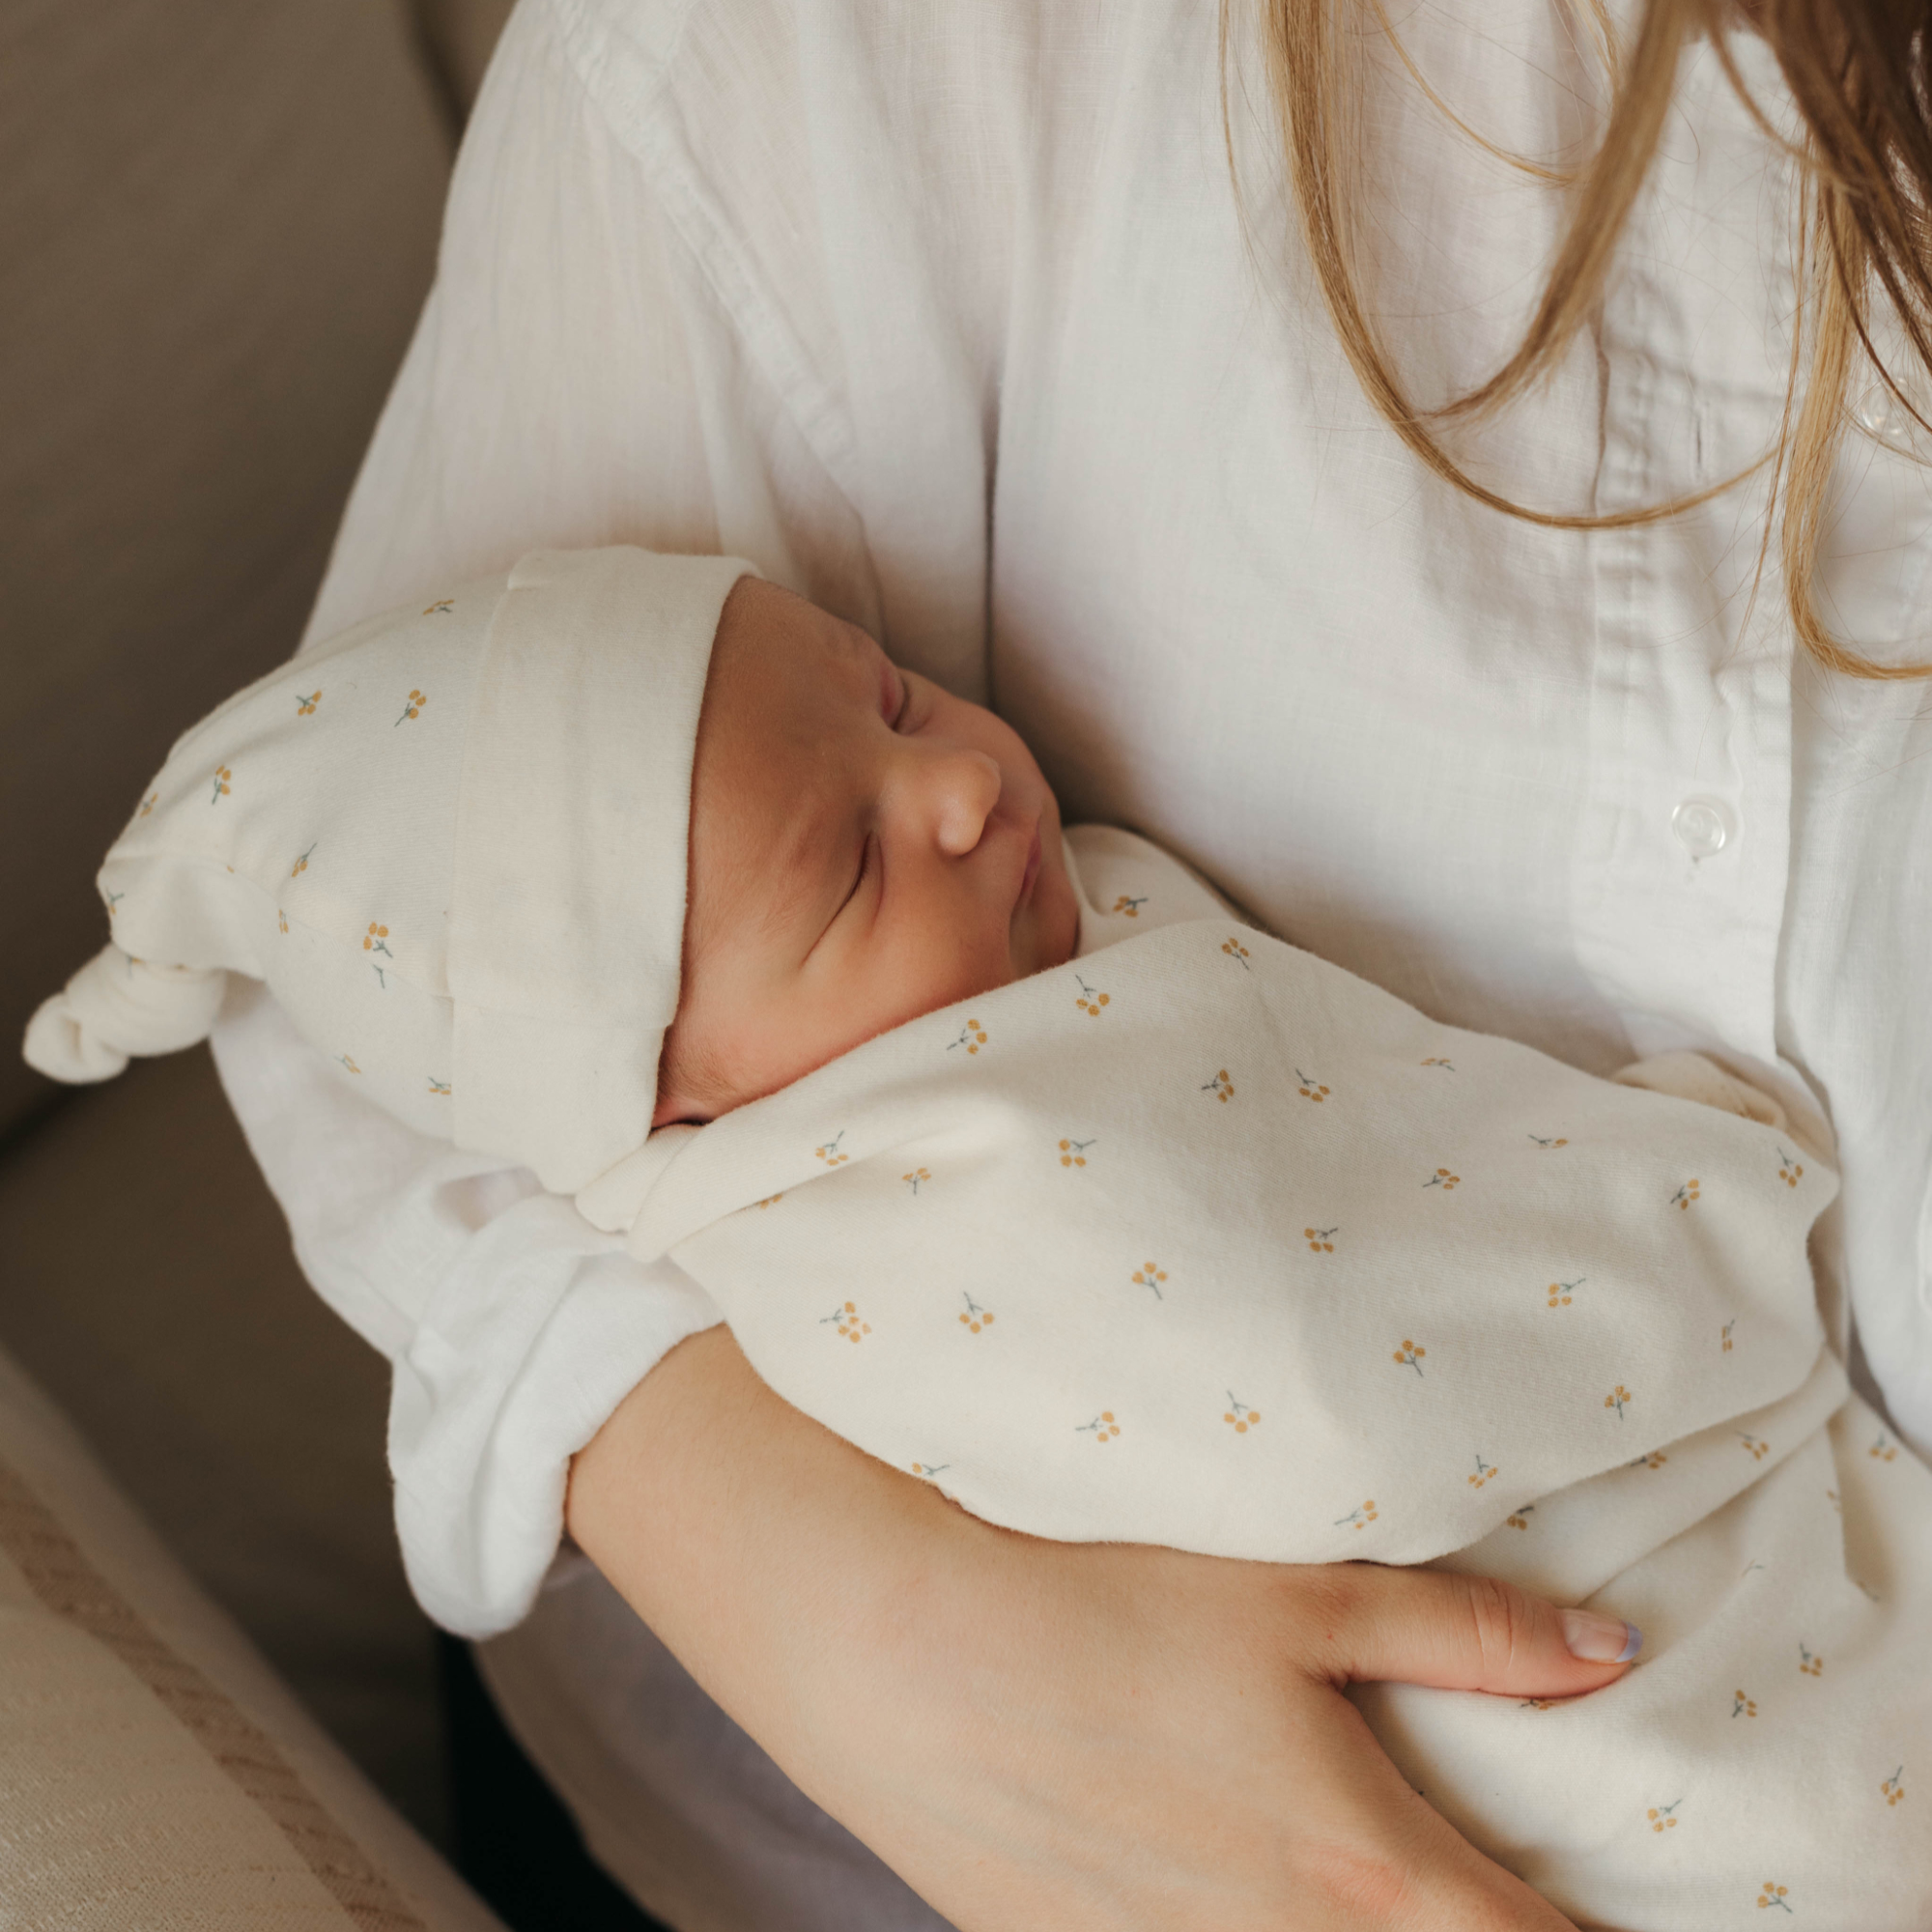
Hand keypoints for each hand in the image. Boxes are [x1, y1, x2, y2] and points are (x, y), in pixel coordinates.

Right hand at [569, 1328, 1626, 1929]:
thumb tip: (1613, 1654)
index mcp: (1366, 1876)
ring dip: (1341, 1924)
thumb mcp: (1294, 1598)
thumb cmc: (1102, 1610)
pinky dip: (1244, 1923)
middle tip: (1462, 1869)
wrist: (902, 1658)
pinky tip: (1205, 1854)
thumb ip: (1465, 1636)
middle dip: (1469, 1926)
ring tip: (1310, 1846)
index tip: (1616, 1909)